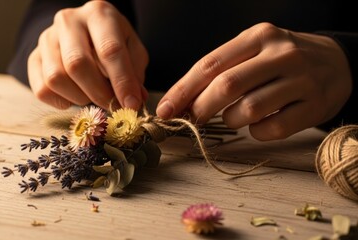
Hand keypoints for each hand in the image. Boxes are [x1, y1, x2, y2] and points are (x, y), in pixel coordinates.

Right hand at [28, 0, 147, 109]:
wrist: (84, 34)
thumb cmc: (112, 42)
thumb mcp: (132, 51)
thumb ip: (135, 74)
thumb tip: (134, 101)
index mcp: (98, 13)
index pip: (109, 49)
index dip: (122, 81)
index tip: (131, 104)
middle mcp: (68, 20)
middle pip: (77, 64)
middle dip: (98, 92)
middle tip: (112, 105)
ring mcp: (46, 38)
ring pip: (56, 78)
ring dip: (79, 97)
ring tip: (92, 96)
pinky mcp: (33, 57)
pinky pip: (41, 89)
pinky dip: (61, 101)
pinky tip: (74, 96)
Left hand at [156, 22, 351, 140]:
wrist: (337, 63)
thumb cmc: (281, 61)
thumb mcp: (254, 52)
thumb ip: (221, 71)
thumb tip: (183, 102)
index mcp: (258, 36)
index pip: (209, 65)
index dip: (183, 91)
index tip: (165, 110)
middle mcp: (280, 54)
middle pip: (226, 86)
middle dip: (201, 108)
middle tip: (194, 119)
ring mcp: (301, 80)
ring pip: (248, 110)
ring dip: (231, 121)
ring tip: (235, 116)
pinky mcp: (315, 105)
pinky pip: (272, 128)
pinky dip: (257, 132)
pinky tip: (260, 123)